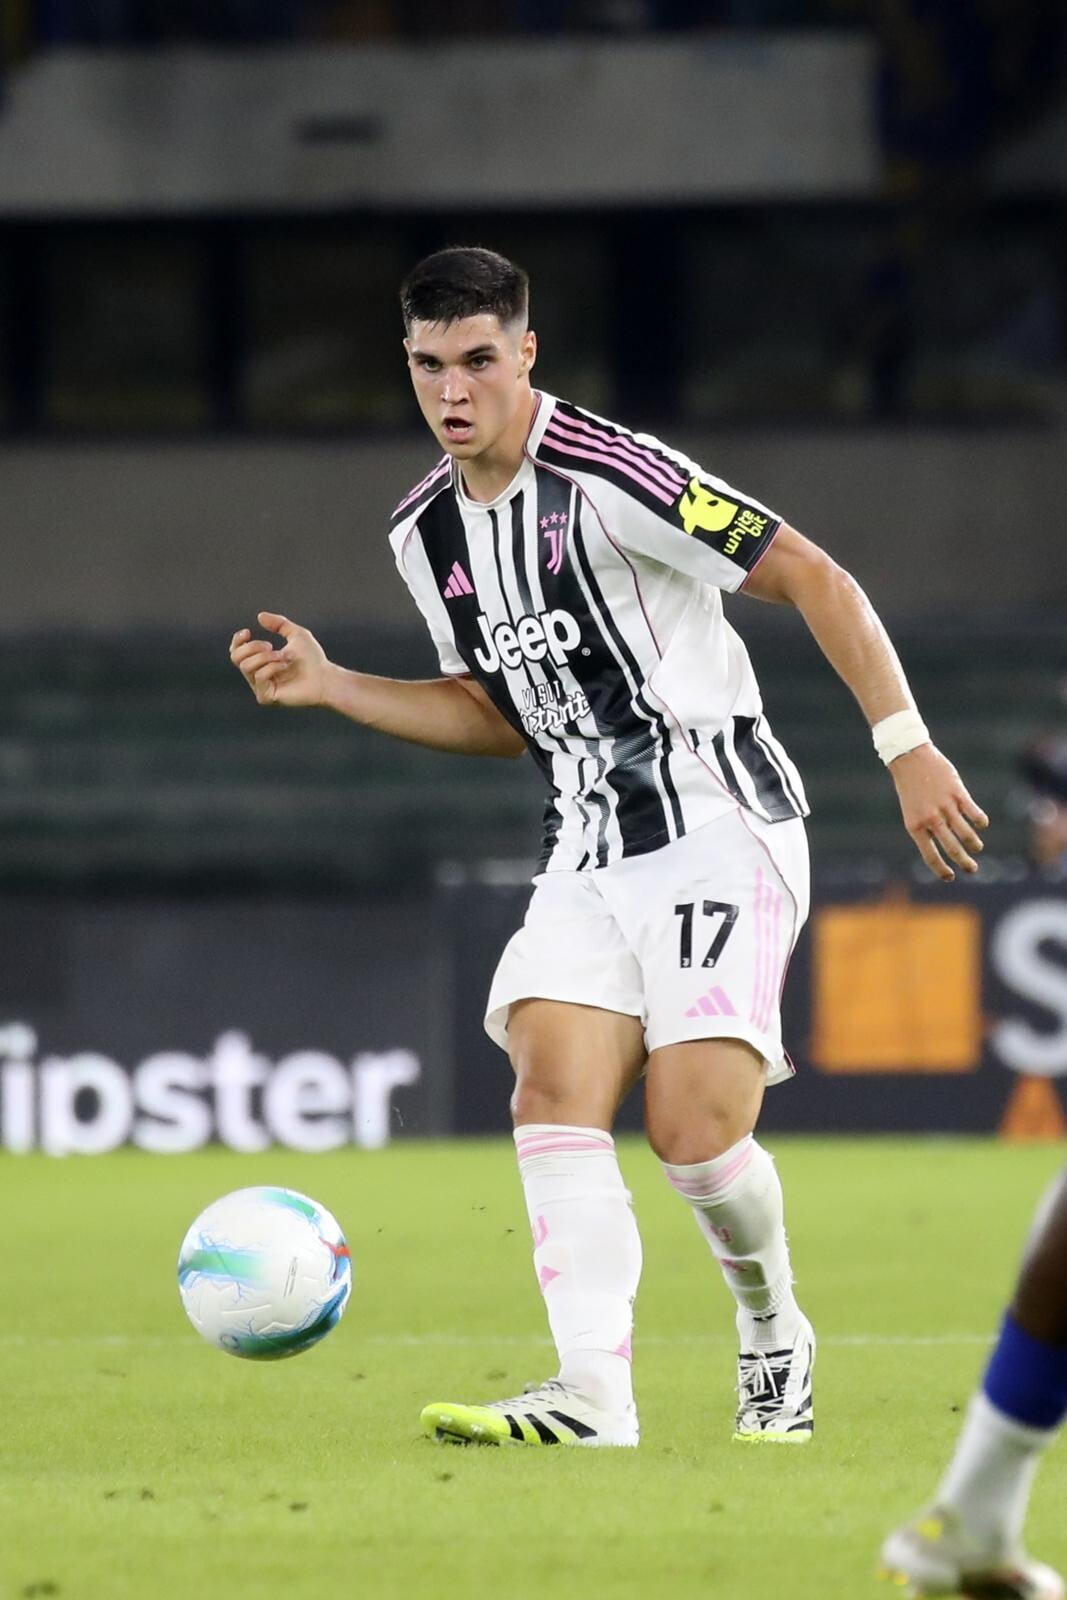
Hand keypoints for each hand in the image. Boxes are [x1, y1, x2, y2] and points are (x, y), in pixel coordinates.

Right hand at [229, 612, 328, 707]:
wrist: (325, 677)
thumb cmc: (313, 659)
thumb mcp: (296, 634)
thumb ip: (279, 624)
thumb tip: (260, 616)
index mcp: (261, 662)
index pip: (237, 652)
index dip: (237, 641)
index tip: (247, 632)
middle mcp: (257, 676)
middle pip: (236, 658)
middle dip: (252, 647)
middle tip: (271, 645)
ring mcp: (261, 687)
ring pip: (246, 666)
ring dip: (266, 656)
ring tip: (284, 657)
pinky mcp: (266, 697)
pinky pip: (259, 677)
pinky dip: (272, 667)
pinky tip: (285, 667)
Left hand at [890, 743, 988, 881]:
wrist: (910, 758)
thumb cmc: (911, 787)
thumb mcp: (912, 810)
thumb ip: (927, 828)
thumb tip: (947, 846)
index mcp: (915, 826)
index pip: (930, 855)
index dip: (941, 869)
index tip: (950, 877)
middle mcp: (931, 819)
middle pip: (952, 848)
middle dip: (964, 863)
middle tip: (972, 870)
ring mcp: (945, 806)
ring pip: (966, 834)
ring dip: (974, 845)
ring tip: (977, 848)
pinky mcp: (958, 793)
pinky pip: (974, 814)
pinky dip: (980, 822)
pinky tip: (981, 825)